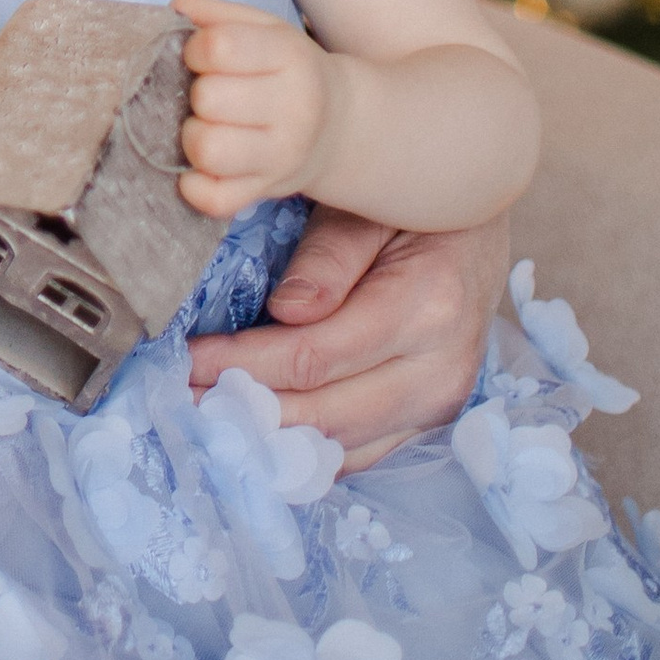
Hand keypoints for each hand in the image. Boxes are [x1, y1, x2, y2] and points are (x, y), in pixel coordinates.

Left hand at [174, 0, 334, 213]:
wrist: (338, 125)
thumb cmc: (287, 70)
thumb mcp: (265, 28)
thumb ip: (217, 13)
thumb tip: (176, 8)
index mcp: (290, 57)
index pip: (219, 47)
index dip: (194, 49)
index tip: (199, 56)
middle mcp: (293, 109)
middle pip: (208, 99)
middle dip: (195, 94)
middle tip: (207, 95)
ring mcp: (282, 158)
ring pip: (208, 151)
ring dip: (192, 137)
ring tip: (205, 127)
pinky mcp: (267, 193)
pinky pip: (215, 200)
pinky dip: (194, 187)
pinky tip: (197, 169)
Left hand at [188, 210, 508, 471]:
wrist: (479, 225)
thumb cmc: (414, 205)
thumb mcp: (369, 206)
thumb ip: (329, 257)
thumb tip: (285, 311)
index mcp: (427, 307)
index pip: (315, 356)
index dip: (243, 365)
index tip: (186, 361)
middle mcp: (441, 369)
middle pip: (325, 413)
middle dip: (246, 411)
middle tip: (180, 402)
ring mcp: (441, 402)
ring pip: (341, 445)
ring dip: (269, 442)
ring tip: (207, 422)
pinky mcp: (431, 418)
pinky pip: (362, 453)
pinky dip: (307, 454)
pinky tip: (257, 440)